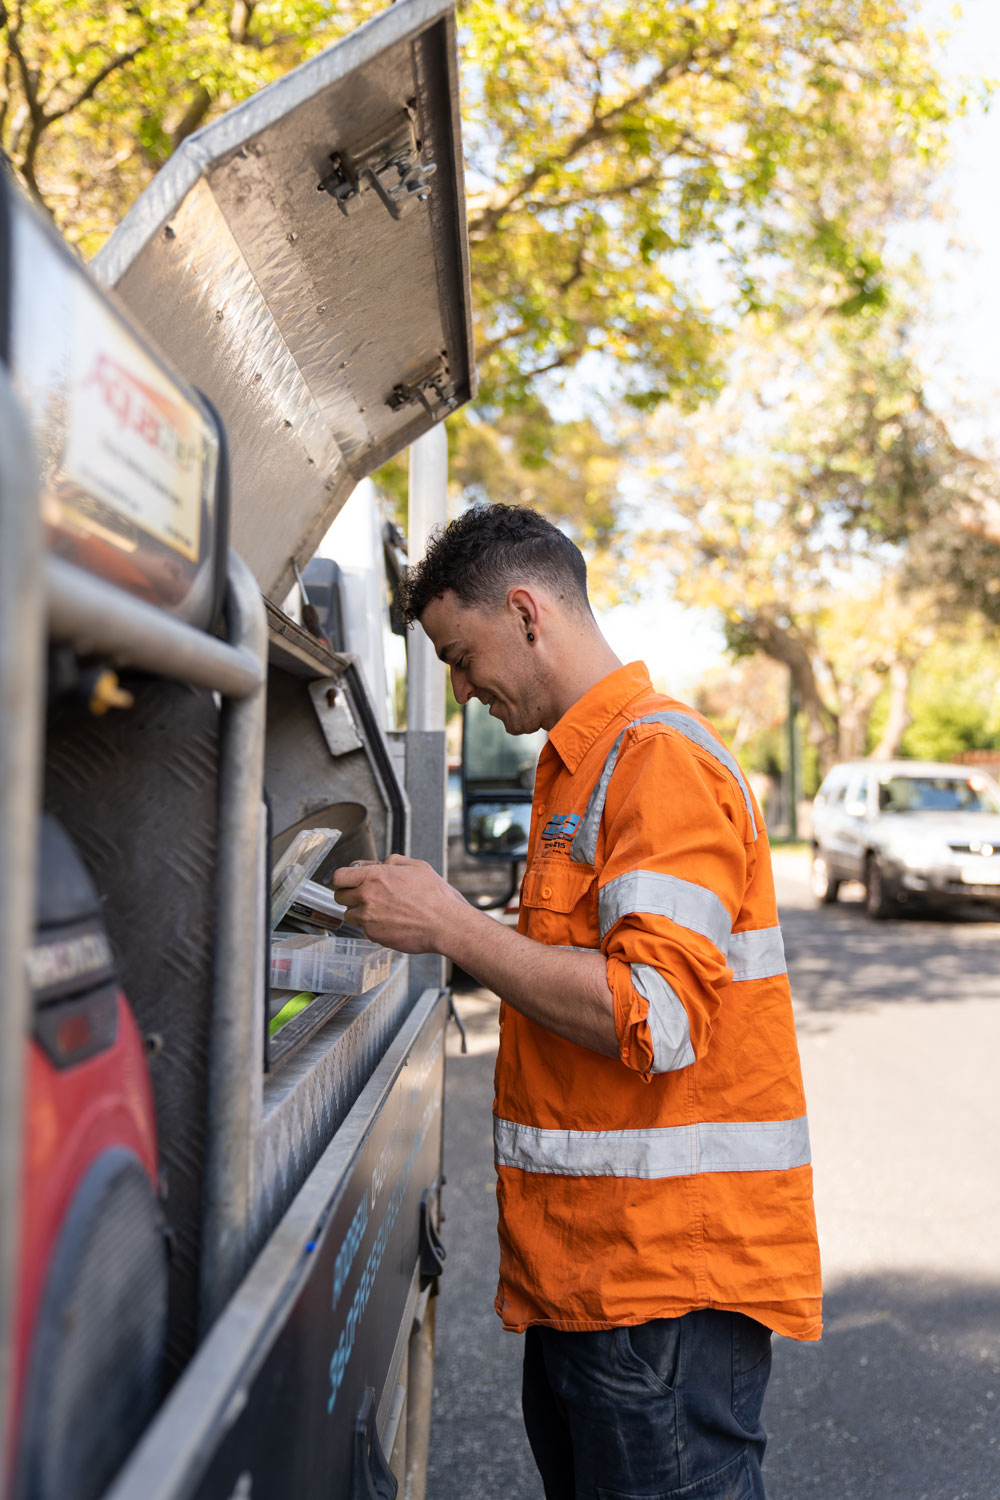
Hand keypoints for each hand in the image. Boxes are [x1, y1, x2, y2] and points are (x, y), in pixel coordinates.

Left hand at [331, 854, 466, 953]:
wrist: (444, 924)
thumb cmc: (434, 896)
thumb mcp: (416, 866)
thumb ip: (392, 861)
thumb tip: (380, 864)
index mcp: (375, 877)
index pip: (339, 877)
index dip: (343, 878)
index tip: (348, 881)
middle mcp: (367, 897)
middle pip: (339, 897)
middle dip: (349, 895)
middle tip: (363, 895)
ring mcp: (369, 919)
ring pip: (350, 916)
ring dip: (360, 912)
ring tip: (380, 911)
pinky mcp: (374, 935)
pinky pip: (365, 930)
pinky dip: (373, 926)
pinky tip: (391, 922)